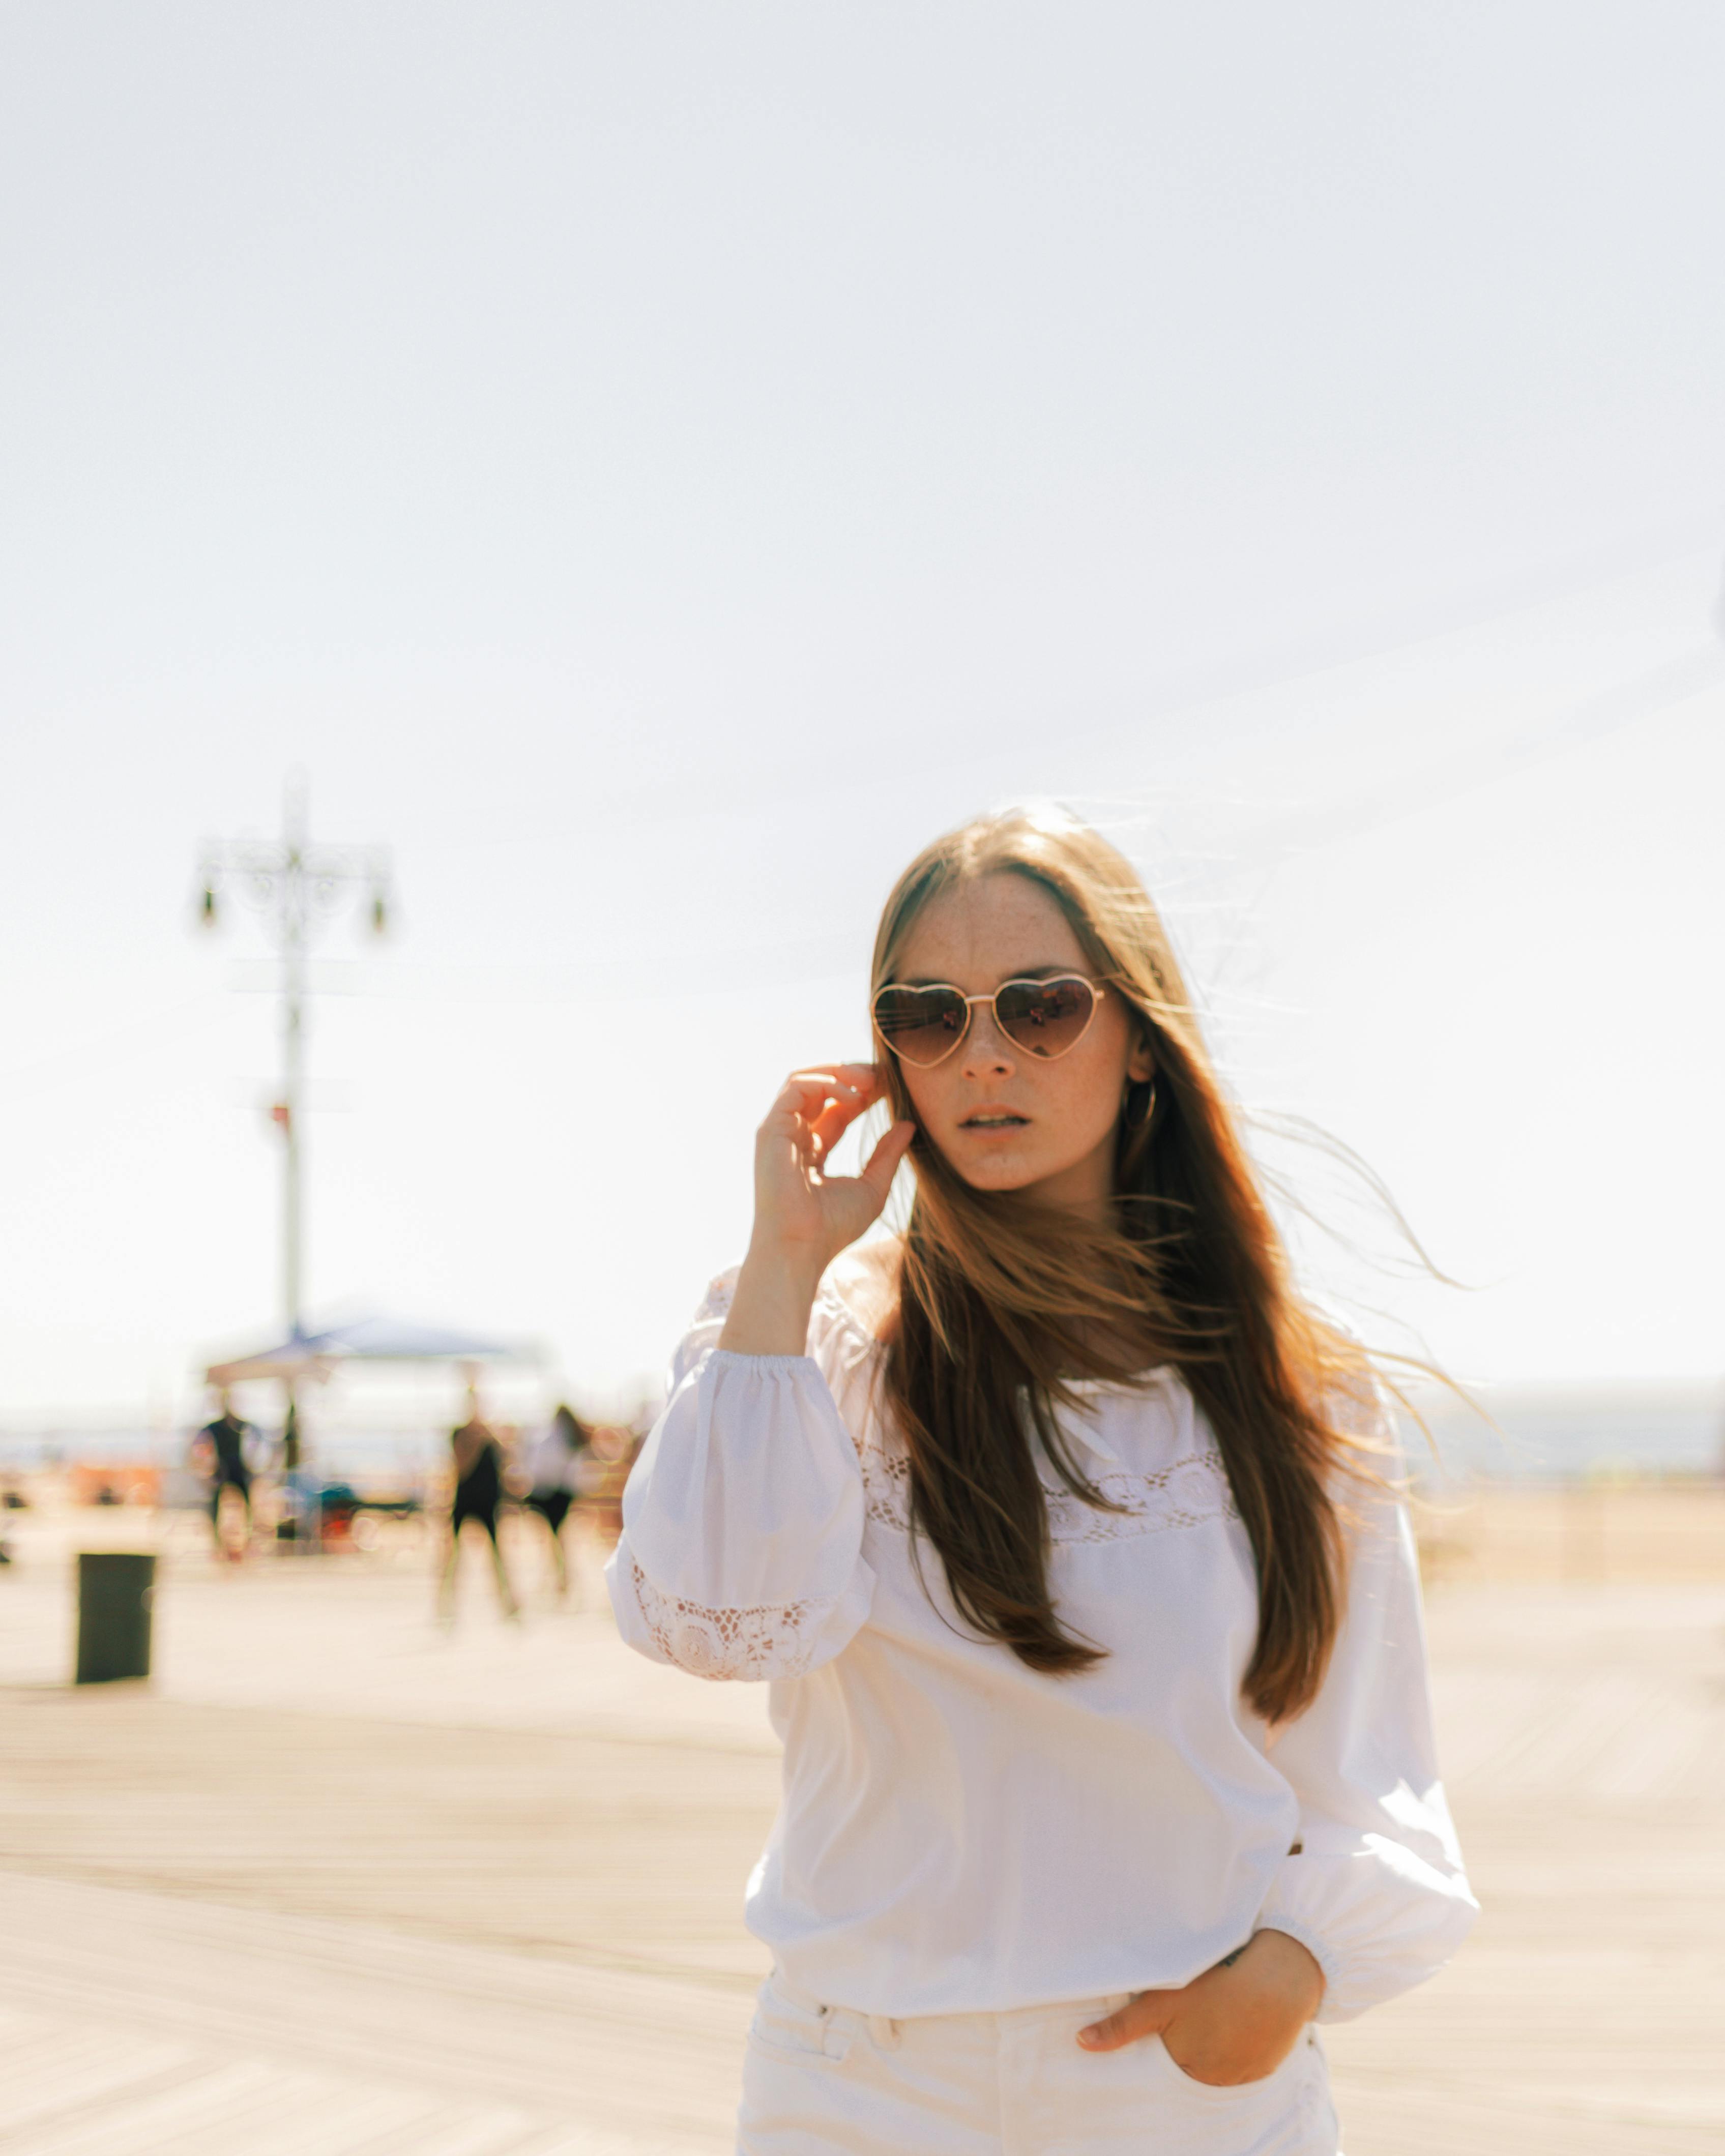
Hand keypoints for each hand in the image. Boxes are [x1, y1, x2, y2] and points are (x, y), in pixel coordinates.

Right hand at [719, 1065, 914, 1355]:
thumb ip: (887, 1155)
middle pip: (821, 1088)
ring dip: (839, 1072)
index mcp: (813, 1149)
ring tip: (870, 1079)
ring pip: (805, 1080)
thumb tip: (908, 1124)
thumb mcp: (872, 1186)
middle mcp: (794, 1136)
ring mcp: (780, 1131)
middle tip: (884, 1074)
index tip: (892, 1085)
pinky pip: (796, 1088)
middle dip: (853, 1075)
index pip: (838, 1107)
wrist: (801, 1248)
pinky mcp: (771, 1129)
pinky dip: (825, 1082)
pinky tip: (853, 1093)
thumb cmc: (832, 1228)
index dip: (865, 1092)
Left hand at [1076, 1931, 1323, 2086]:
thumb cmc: (1216, 1985)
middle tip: (1198, 2012)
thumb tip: (1080, 2043)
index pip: (1165, 2063)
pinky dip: (1239, 2048)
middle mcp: (1213, 2080)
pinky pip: (1244, 2064)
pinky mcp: (1265, 2069)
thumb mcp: (1161, 2000)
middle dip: (1189, 2044)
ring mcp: (1242, 2077)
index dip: (1166, 2038)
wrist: (1277, 1981)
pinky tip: (1238, 2022)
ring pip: (1218, 2066)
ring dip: (1215, 2047)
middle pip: (1191, 2065)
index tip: (1171, 2019)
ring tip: (1218, 2014)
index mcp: (1186, 2067)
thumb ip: (1121, 2026)